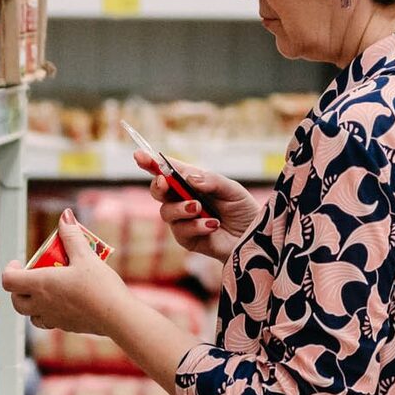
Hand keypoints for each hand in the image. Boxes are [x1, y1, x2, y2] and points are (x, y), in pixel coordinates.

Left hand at [1, 209, 129, 334]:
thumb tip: (65, 216)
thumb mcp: (86, 255)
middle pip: (16, 300)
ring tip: (46, 290)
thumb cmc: (100, 286)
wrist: (118, 316)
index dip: (9, 269)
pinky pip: (48, 321)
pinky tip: (64, 302)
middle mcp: (41, 304)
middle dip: (18, 287)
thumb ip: (72, 235)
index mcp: (41, 285)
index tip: (19, 262)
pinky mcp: (65, 327)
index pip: (9, 280)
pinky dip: (48, 313)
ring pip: (30, 314)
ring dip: (31, 302)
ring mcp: (52, 318)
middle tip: (33, 275)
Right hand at [134, 150, 259, 262]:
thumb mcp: (232, 189)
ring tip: (198, 208)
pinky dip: (196, 226)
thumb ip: (211, 181)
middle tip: (164, 182)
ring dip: (180, 208)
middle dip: (157, 185)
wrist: (255, 237)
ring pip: (166, 212)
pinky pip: (181, 231)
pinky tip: (212, 225)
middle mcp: (183, 200)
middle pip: (158, 191)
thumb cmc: (244, 210)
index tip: (139, 155)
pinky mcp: (187, 239)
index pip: (168, 170)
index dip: (151, 163)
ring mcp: (183, 220)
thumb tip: (188, 177)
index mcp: (192, 183)